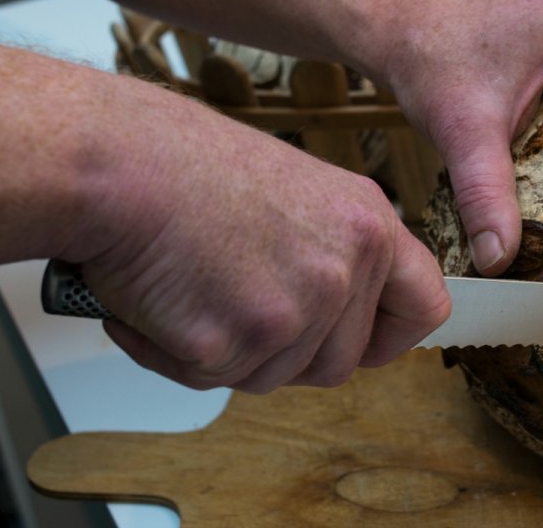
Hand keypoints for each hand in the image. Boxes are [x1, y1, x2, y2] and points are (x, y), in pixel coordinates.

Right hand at [71, 83, 449, 392]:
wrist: (118, 163)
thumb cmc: (183, 165)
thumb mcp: (293, 193)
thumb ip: (327, 251)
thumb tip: (329, 311)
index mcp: (367, 224)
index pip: (424, 305)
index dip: (390, 336)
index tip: (366, 342)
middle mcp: (344, 269)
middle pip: (337, 363)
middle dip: (284, 352)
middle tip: (230, 302)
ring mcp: (295, 311)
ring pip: (272, 379)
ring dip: (224, 352)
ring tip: (186, 284)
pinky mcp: (236, 344)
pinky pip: (208, 378)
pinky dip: (171, 353)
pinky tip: (153, 300)